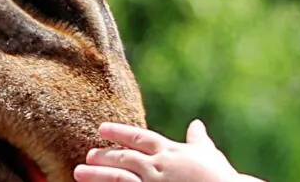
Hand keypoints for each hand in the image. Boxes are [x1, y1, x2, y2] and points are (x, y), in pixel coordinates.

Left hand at [74, 120, 247, 181]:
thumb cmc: (220, 177)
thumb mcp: (208, 155)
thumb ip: (198, 140)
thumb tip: (196, 124)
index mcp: (170, 151)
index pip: (139, 138)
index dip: (119, 133)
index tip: (102, 129)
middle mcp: (158, 166)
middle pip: (124, 157)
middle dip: (104, 155)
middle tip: (88, 155)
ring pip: (118, 177)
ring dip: (97, 175)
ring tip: (79, 172)